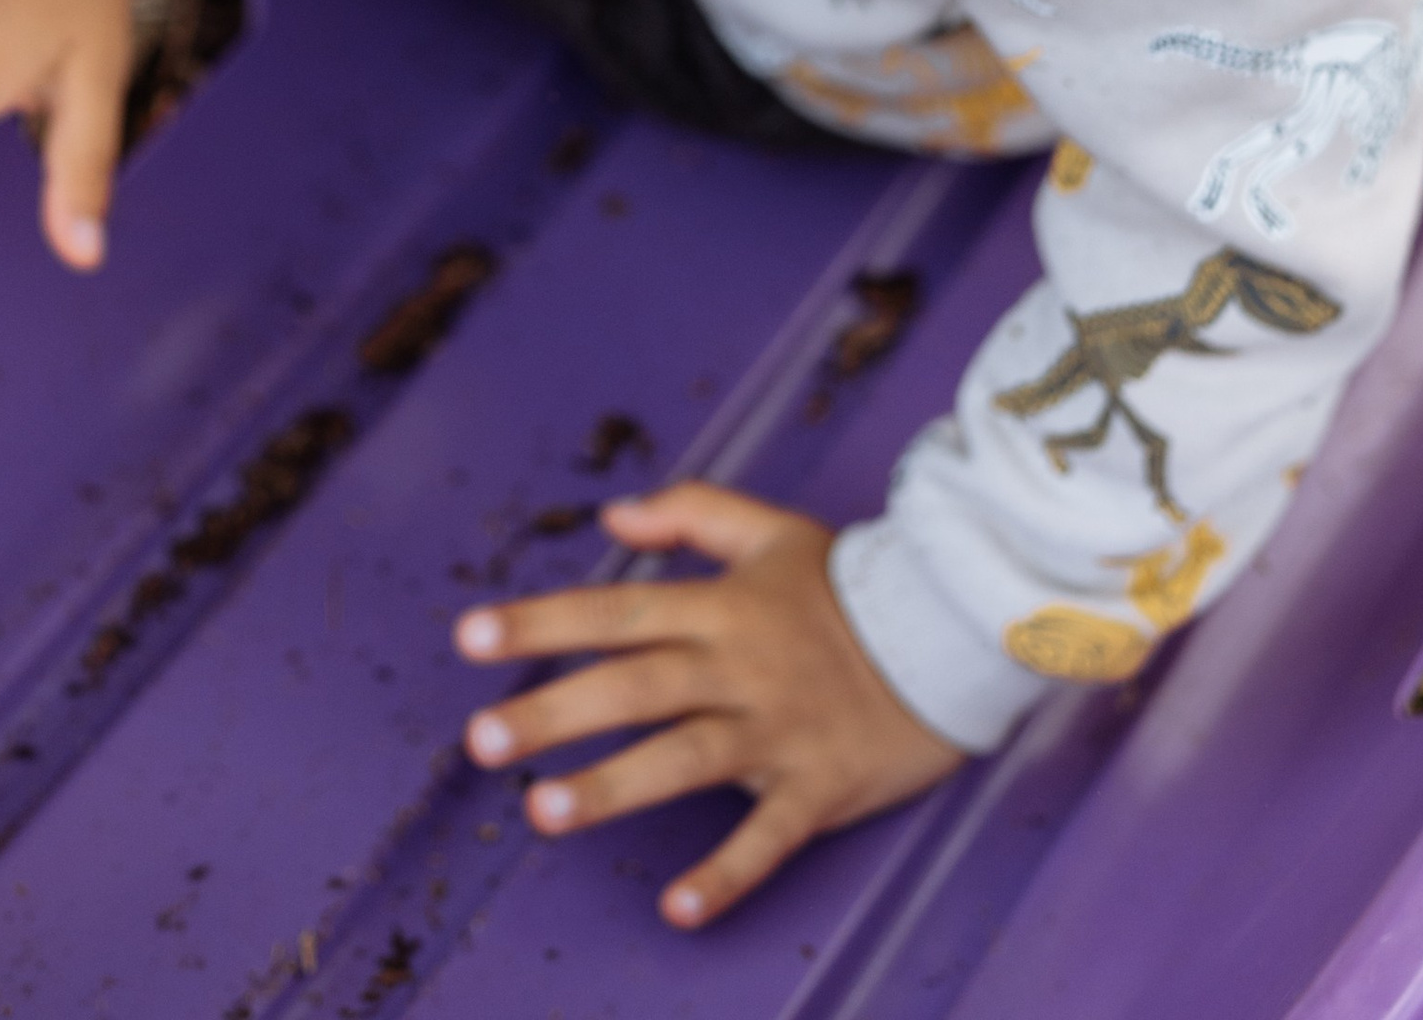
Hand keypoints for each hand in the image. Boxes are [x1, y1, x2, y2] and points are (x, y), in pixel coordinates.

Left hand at [455, 481, 961, 926]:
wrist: (952, 630)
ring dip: (614, 788)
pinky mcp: (819, 787)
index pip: (617, 611)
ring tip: (543, 813)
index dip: (543, 623)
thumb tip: (612, 515)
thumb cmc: (849, 584)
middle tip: (482, 741)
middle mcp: (740, 667)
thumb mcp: (771, 528)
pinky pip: (768, 837)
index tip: (470, 637)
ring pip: (685, 758)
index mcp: (722, 607)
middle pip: (636, 687)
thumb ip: (691, 514)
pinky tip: (676, 909)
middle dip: (556, 712)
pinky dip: (725, 873)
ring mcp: (778, 731)